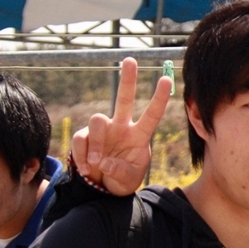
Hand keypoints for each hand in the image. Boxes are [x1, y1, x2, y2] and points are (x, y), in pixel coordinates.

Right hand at [72, 57, 171, 195]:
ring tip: (96, 164)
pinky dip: (82, 156)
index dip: (159, 98)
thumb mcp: (128, 180)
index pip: (151, 115)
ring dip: (96, 144)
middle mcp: (121, 127)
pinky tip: (87, 169)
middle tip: (130, 59)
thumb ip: (119, 171)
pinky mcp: (85, 136)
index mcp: (139, 135)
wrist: (102, 188)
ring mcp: (103, 130)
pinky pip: (80, 139)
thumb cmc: (122, 179)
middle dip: (127, 80)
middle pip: (124, 99)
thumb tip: (104, 162)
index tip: (167, 80)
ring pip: (97, 119)